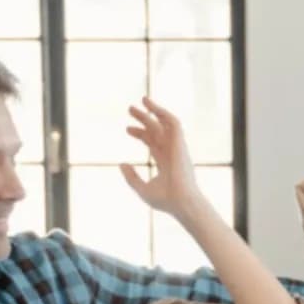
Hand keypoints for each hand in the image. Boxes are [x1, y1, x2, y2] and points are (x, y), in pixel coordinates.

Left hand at [119, 98, 207, 219]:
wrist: (181, 203)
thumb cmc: (165, 200)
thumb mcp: (142, 188)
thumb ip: (131, 177)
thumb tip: (121, 163)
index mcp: (165, 161)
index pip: (152, 142)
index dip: (140, 134)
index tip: (127, 129)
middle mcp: (171, 152)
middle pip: (157, 130)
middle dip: (144, 119)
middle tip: (130, 109)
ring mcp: (176, 147)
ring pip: (165, 123)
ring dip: (154, 111)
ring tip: (141, 100)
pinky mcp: (180, 143)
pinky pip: (174, 123)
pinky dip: (164, 113)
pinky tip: (152, 107)